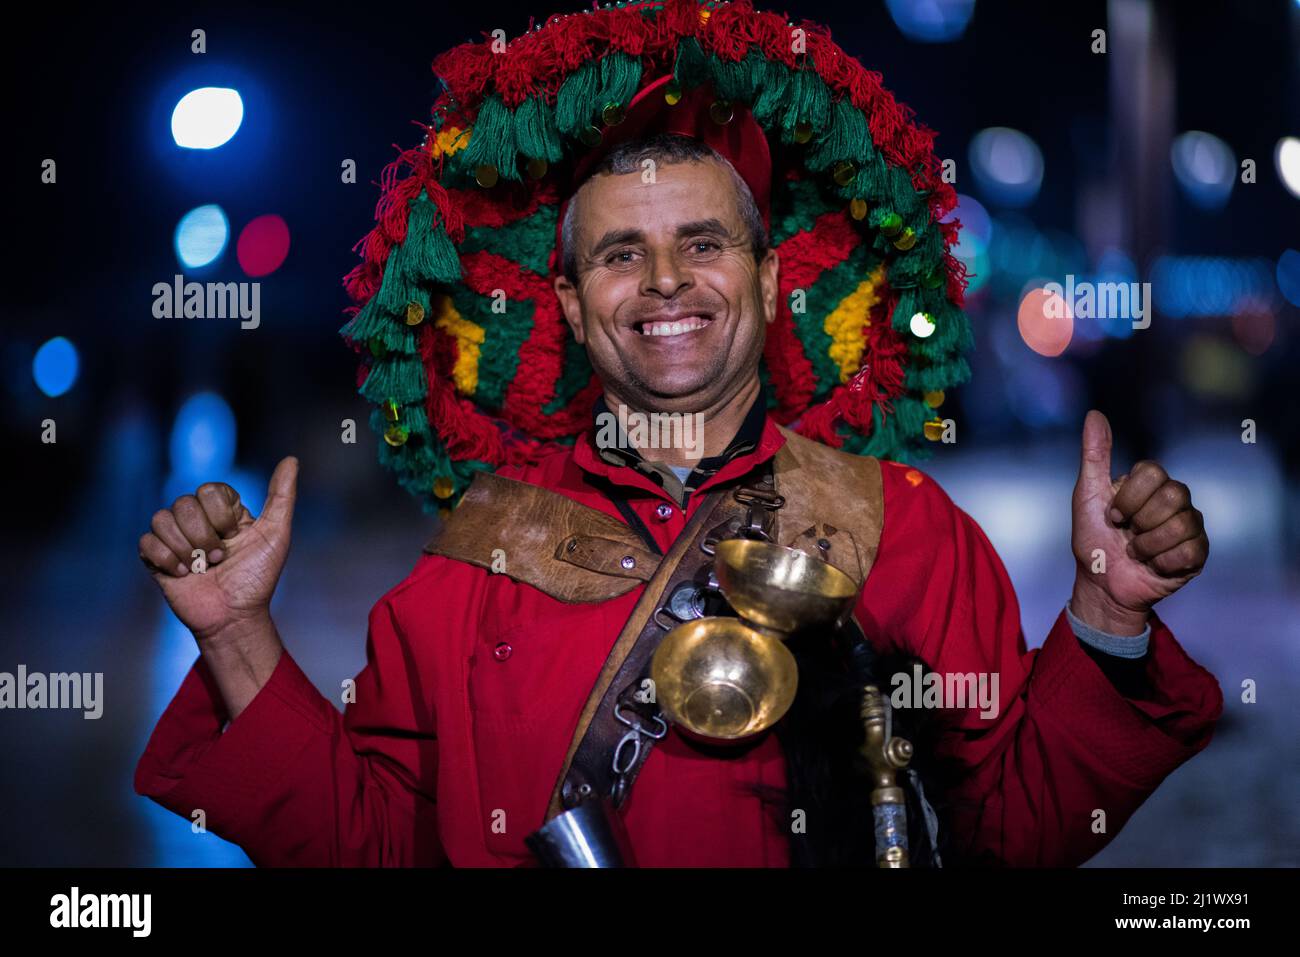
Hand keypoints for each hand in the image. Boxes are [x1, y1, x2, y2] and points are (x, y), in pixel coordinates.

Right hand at [138, 457, 298, 642]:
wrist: (234, 617)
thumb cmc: (258, 578)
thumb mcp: (276, 535)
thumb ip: (282, 497)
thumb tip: (291, 460)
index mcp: (223, 511)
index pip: (210, 488)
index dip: (221, 514)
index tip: (235, 536)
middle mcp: (198, 520)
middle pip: (184, 503)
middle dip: (204, 536)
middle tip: (219, 558)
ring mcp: (176, 538)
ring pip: (162, 519)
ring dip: (186, 548)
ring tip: (201, 568)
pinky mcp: (157, 558)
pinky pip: (146, 542)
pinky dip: (167, 559)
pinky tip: (184, 574)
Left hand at [1071, 411, 1207, 633]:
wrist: (1101, 584)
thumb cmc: (1092, 539)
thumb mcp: (1086, 495)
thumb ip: (1094, 455)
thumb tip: (1094, 414)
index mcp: (1150, 484)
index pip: (1153, 471)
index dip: (1128, 497)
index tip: (1111, 515)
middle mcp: (1174, 501)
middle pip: (1173, 494)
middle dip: (1139, 521)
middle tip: (1126, 535)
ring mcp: (1189, 526)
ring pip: (1182, 523)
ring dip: (1148, 545)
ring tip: (1136, 552)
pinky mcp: (1197, 554)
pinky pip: (1190, 551)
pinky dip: (1161, 563)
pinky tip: (1153, 566)